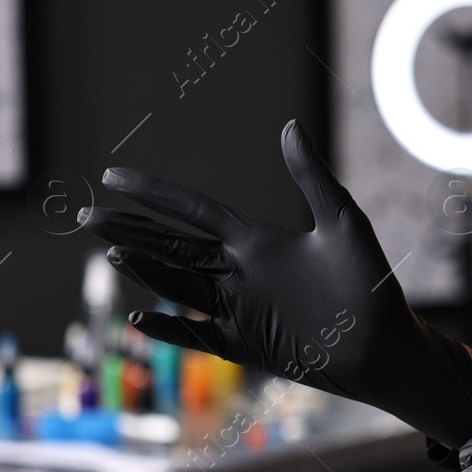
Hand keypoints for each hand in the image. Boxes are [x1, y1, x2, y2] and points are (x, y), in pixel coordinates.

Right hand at [77, 119, 471, 448]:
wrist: (387, 346)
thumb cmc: (371, 286)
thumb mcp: (343, 223)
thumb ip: (312, 178)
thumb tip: (289, 126)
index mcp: (258, 241)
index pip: (194, 212)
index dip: (155, 194)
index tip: (113, 176)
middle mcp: (241, 273)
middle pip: (174, 247)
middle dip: (131, 231)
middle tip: (85, 216)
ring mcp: (240, 310)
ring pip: (179, 286)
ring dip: (145, 270)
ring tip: (110, 251)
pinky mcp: (246, 346)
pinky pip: (198, 335)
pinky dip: (169, 327)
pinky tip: (140, 315)